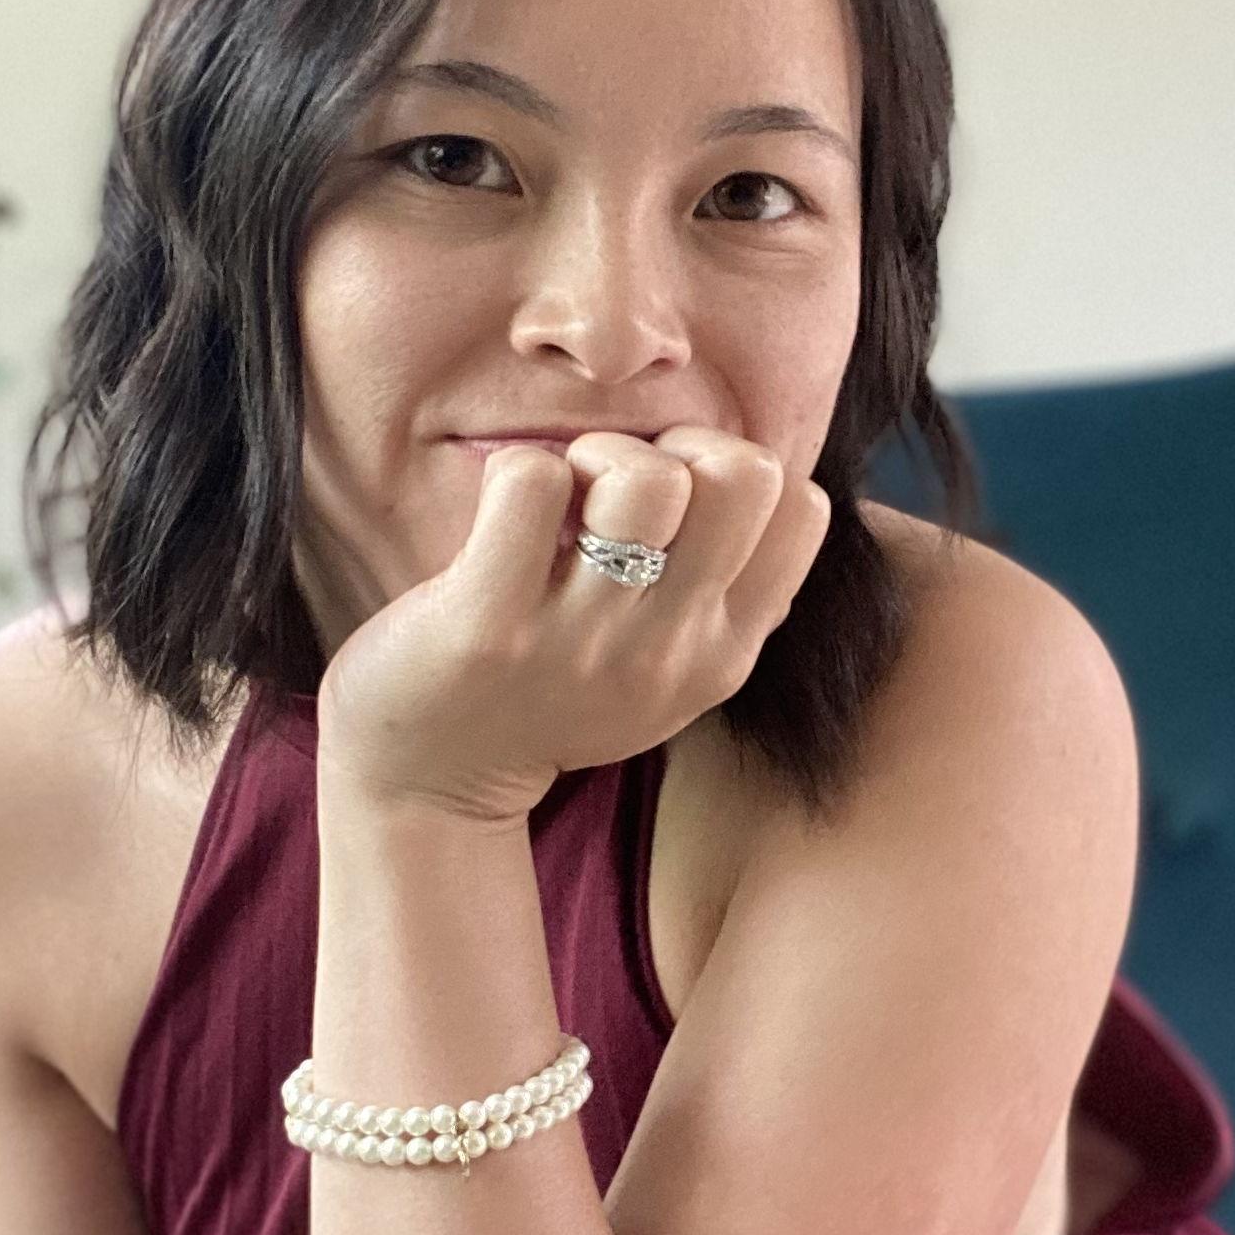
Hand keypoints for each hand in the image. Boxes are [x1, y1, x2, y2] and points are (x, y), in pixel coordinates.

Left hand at [311, 427, 832, 825]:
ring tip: (562, 495)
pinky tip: (500, 515)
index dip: (739, 468)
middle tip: (617, 486)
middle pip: (744, 475)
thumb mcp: (665, 671)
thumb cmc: (546, 694)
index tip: (679, 499)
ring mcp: (583, 642)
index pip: (804, 508)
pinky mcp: (491, 626)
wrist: (430, 788)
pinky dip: (514, 470)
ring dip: (598, 454)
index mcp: (722, 654)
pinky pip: (533, 483)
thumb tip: (752, 476)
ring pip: (648, 479)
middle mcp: (669, 653)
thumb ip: (716, 595)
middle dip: (679, 446)